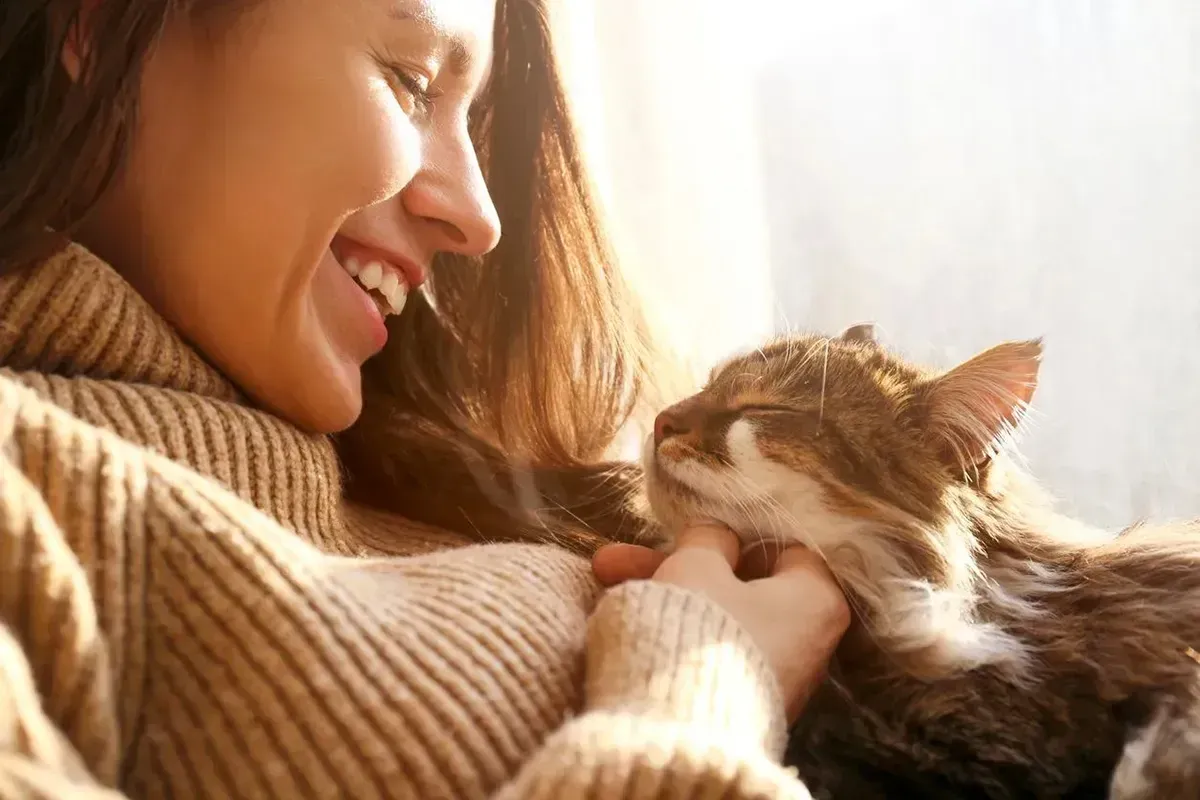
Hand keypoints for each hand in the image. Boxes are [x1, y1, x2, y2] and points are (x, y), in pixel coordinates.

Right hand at [593, 523, 849, 721]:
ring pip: (715, 614)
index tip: (695, 524)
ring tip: (600, 573)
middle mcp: (807, 643)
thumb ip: (709, 538)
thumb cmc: (702, 626)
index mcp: (817, 599)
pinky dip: (674, 628)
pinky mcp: (741, 701)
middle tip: (616, 557)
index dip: (737, 530)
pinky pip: (709, 647)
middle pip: (738, 583)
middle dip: (675, 564)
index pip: (787, 548)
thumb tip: (718, 536)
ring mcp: (774, 677)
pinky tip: (623, 612)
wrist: (679, 727)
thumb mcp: (697, 564)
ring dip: (663, 591)